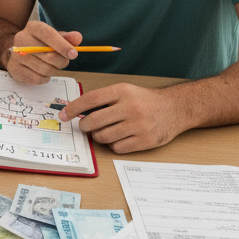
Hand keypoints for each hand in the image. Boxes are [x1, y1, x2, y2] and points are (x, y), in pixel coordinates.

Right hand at [4, 23, 82, 84]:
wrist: (19, 52)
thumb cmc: (41, 43)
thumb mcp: (55, 37)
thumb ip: (68, 38)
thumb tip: (77, 38)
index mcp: (33, 27)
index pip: (49, 35)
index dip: (63, 45)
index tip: (74, 54)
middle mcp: (21, 39)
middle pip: (49, 55)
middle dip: (61, 61)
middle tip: (63, 61)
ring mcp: (16, 55)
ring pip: (45, 69)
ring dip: (53, 70)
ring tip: (50, 65)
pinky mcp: (14, 69)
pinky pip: (37, 79)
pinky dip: (44, 78)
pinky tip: (41, 71)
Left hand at [59, 83, 188, 152]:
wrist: (176, 108)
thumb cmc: (145, 101)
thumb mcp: (125, 91)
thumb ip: (103, 100)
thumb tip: (76, 111)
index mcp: (122, 91)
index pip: (90, 99)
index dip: (73, 108)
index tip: (63, 115)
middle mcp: (130, 107)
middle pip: (93, 121)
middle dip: (84, 126)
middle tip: (85, 126)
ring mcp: (138, 125)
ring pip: (103, 137)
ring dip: (99, 136)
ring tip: (107, 130)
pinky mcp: (145, 140)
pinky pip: (117, 147)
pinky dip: (114, 145)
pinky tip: (121, 137)